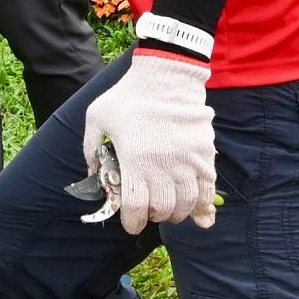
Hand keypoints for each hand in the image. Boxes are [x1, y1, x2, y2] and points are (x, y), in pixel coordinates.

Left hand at [79, 48, 217, 232]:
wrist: (166, 74)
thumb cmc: (129, 95)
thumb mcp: (96, 117)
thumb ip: (89, 148)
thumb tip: (92, 173)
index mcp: (134, 162)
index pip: (136, 208)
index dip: (133, 222)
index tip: (131, 224)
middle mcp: (162, 167)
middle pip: (163, 209)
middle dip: (155, 216)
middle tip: (151, 210)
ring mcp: (187, 162)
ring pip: (187, 203)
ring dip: (179, 212)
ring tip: (173, 208)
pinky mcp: (205, 154)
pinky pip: (209, 188)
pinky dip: (205, 204)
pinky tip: (200, 210)